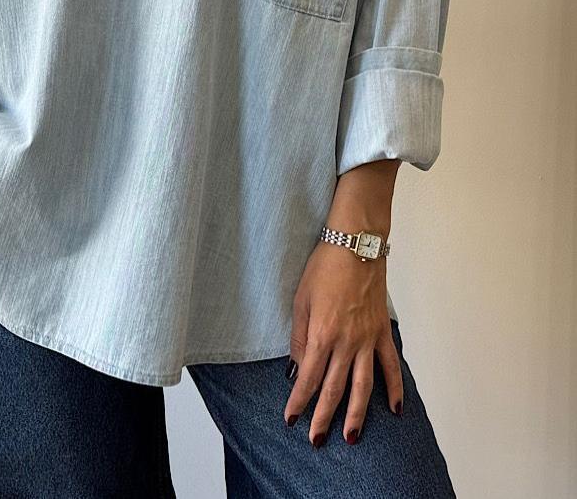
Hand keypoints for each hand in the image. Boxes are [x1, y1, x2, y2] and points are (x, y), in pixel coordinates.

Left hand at [283, 219, 402, 446]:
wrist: (356, 245)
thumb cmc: (324, 268)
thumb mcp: (301, 299)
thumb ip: (300, 336)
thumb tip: (299, 366)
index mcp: (322, 334)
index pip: (309, 377)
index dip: (299, 401)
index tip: (291, 418)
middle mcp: (347, 342)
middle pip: (334, 388)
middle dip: (323, 417)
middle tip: (316, 440)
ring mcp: (368, 339)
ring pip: (363, 386)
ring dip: (357, 414)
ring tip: (351, 437)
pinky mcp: (383, 332)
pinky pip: (391, 366)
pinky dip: (394, 389)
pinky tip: (393, 410)